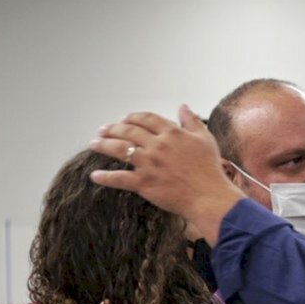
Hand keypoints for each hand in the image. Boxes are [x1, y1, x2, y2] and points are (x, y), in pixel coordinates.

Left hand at [89, 105, 244, 243]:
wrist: (209, 196)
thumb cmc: (210, 169)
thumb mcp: (205, 139)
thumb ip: (192, 121)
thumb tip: (183, 107)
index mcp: (172, 133)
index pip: (146, 118)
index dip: (132, 117)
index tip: (125, 119)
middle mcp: (157, 145)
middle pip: (128, 131)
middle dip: (112, 128)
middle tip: (103, 130)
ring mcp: (148, 164)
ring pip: (119, 149)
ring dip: (103, 145)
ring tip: (94, 144)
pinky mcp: (144, 183)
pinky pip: (119, 178)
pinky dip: (105, 177)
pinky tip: (95, 176)